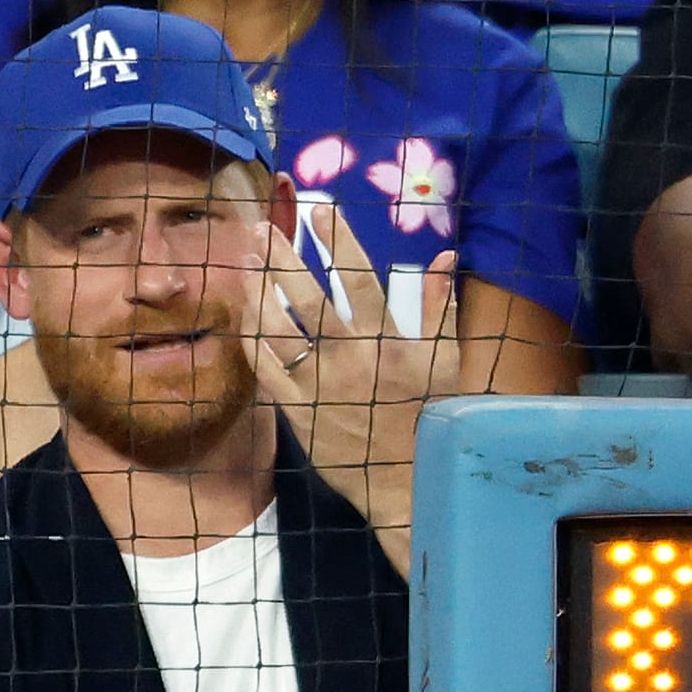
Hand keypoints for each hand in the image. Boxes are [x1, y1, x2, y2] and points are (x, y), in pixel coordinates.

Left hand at [245, 205, 459, 506]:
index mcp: (389, 341)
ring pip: (278, 329)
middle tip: (262, 228)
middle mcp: (350, 359)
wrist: (407, 481)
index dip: (339, 242)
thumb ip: (441, 306)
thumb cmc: (432, 417)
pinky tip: (244, 312)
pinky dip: (251, 336)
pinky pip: (265, 368)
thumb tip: (445, 255)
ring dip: (258, 291)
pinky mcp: (297, 409)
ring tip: (245, 260)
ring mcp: (319, 385)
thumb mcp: (448, 361)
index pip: (358, 279)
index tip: (320, 210)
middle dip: (282, 259)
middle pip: (308, 298)